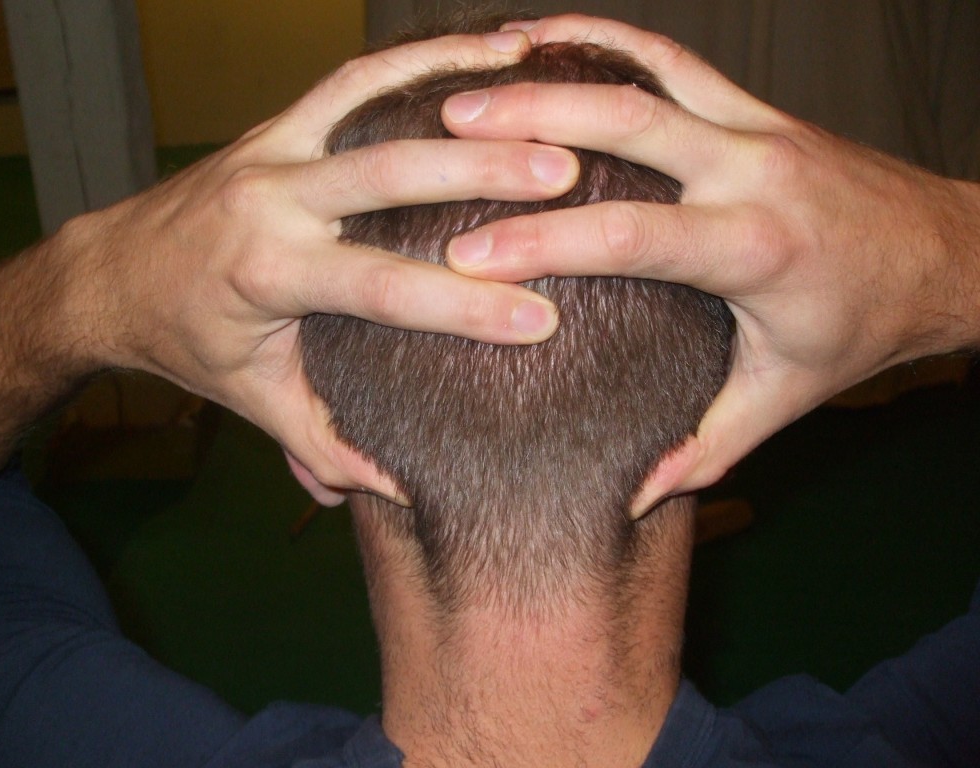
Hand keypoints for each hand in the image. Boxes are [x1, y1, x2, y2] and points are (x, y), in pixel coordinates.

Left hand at [55, 29, 576, 504]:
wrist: (113, 272)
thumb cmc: (190, 340)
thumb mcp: (254, 398)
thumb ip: (326, 445)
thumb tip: (404, 493)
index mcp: (265, 271)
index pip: (379, 287)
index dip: (460, 306)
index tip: (539, 320)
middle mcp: (269, 196)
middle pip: (384, 176)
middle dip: (477, 174)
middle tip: (563, 175)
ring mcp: (275, 147)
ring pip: (372, 106)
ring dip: (459, 97)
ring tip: (541, 88)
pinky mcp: (283, 122)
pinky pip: (356, 78)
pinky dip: (421, 58)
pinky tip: (486, 52)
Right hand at [441, 14, 979, 512]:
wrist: (943, 255)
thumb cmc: (860, 329)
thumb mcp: (783, 398)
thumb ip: (702, 450)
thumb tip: (630, 501)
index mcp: (754, 248)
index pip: (630, 235)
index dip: (543, 243)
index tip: (467, 256)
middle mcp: (752, 170)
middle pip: (628, 124)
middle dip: (531, 123)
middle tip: (449, 128)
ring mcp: (754, 127)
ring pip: (646, 75)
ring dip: (560, 69)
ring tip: (481, 71)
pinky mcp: (753, 109)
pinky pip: (673, 58)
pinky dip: (610, 40)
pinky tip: (552, 37)